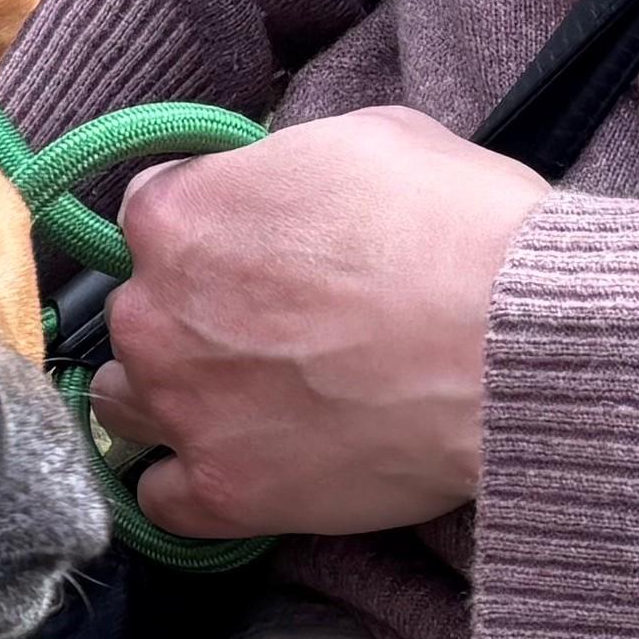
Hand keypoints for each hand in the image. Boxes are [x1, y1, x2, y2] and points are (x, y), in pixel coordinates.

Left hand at [85, 106, 550, 538]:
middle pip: (138, 315)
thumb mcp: (364, 140)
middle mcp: (153, 315)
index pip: (152, 215)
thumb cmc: (455, 228)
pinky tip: (236, 465)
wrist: (511, 344)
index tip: (248, 248)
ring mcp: (180, 409)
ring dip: (169, 398)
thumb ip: (279, 171)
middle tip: (263, 327)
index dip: (207, 230)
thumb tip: (266, 189)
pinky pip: (159, 497)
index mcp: (178, 217)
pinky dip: (188, 484)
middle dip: (187, 317)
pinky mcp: (218, 492)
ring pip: (127, 405)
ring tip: (240, 398)